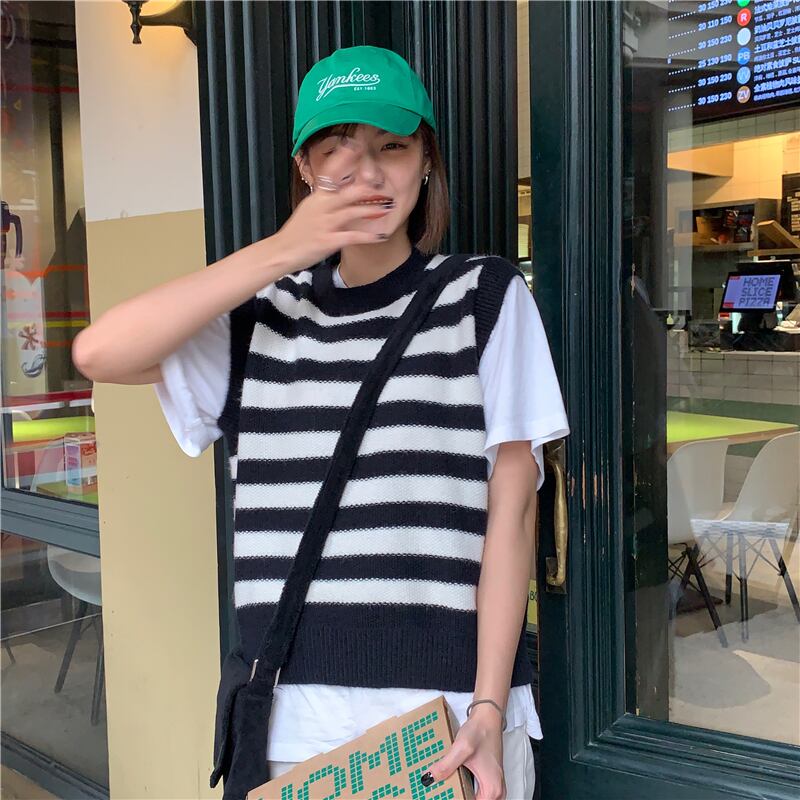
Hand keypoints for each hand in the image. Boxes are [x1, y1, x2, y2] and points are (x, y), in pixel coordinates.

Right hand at [272, 140, 394, 270]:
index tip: (356, 146)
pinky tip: (380, 236)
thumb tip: (341, 189)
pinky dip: (368, 236)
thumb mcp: (310, 209)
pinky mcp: (328, 241)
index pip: (330, 172)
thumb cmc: (297, 232)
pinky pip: (352, 237)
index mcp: (317, 197)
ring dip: (371, 209)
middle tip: (382, 184)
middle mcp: (321, 207)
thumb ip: (325, 199)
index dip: (343, 158)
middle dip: (366, 188)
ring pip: (351, 212)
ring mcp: (325, 224)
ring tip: (388, 207)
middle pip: (346, 192)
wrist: (282, 251)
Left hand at [422, 705, 505, 799]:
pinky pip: (478, 795)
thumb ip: (446, 766)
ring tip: (447, 788)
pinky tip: (454, 783)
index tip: (445, 794)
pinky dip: (466, 792)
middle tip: (443, 791)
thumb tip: (429, 778)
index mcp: (492, 789)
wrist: (488, 717)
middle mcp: (497, 791)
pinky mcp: (489, 780)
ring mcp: (494, 786)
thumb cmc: (481, 731)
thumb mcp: (461, 748)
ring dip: (463, 796)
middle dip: (459, 797)